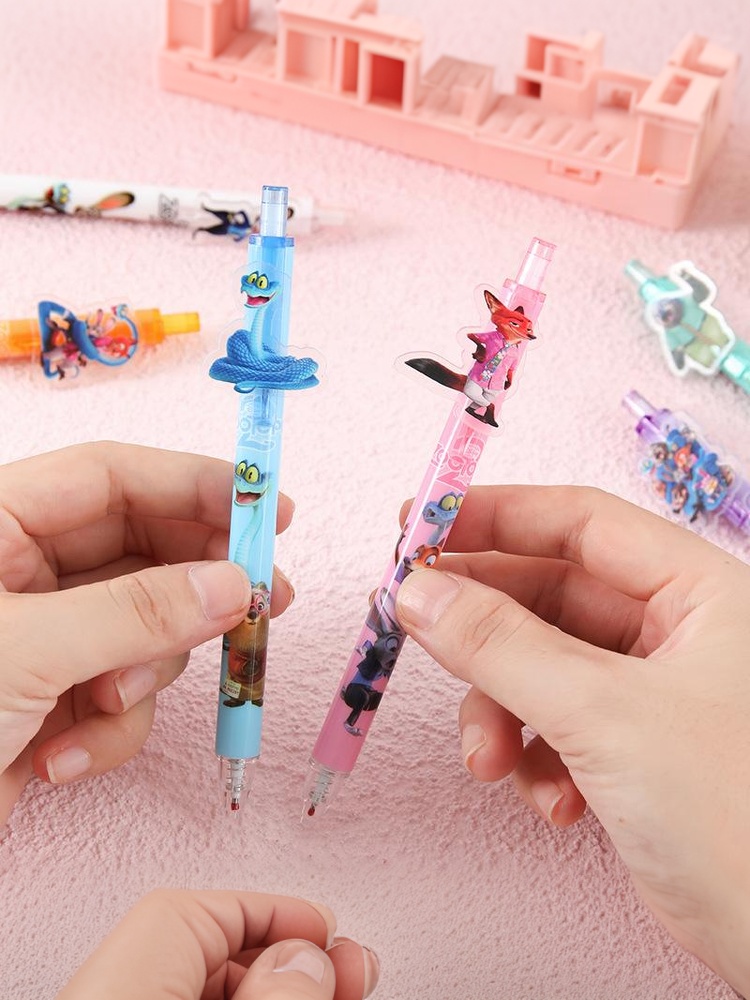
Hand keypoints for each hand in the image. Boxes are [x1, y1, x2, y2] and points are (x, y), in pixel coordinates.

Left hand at [0, 443, 293, 822]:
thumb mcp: (23, 653)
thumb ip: (135, 612)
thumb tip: (232, 583)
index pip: (113, 477)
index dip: (194, 485)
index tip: (267, 506)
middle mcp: (21, 574)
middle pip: (144, 551)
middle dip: (198, 586)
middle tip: (265, 602)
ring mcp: (44, 639)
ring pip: (145, 630)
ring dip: (143, 676)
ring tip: (103, 709)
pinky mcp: (54, 700)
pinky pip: (121, 697)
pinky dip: (109, 732)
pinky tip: (58, 761)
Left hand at [56, 889, 378, 999]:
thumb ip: (270, 995)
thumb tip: (308, 959)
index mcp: (119, 985)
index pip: (191, 913)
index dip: (271, 911)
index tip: (324, 928)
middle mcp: (112, 995)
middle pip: (208, 950)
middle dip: (289, 953)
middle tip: (350, 972)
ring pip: (205, 986)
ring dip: (279, 985)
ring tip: (343, 992)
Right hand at [395, 485, 749, 994]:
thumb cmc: (738, 815)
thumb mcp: (604, 712)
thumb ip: (501, 645)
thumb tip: (420, 593)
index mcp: (698, 592)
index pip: (579, 522)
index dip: (495, 515)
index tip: (422, 522)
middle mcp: (677, 632)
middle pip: (549, 596)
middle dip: (482, 628)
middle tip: (416, 626)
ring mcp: (652, 692)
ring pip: (540, 667)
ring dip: (502, 711)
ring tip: (490, 760)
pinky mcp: (633, 748)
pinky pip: (555, 725)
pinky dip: (535, 758)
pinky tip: (552, 801)